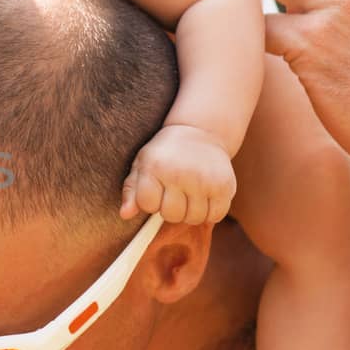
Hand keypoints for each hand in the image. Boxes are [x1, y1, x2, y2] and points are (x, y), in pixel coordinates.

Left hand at [120, 124, 236, 224]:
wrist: (200, 131)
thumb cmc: (165, 154)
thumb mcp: (142, 164)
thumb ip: (131, 190)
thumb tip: (125, 214)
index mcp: (155, 168)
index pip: (148, 205)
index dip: (151, 203)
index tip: (156, 192)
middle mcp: (179, 174)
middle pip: (172, 215)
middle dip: (171, 209)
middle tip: (175, 194)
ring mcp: (204, 180)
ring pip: (194, 218)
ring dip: (191, 212)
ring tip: (190, 195)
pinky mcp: (225, 186)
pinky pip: (216, 215)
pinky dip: (210, 212)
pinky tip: (205, 198)